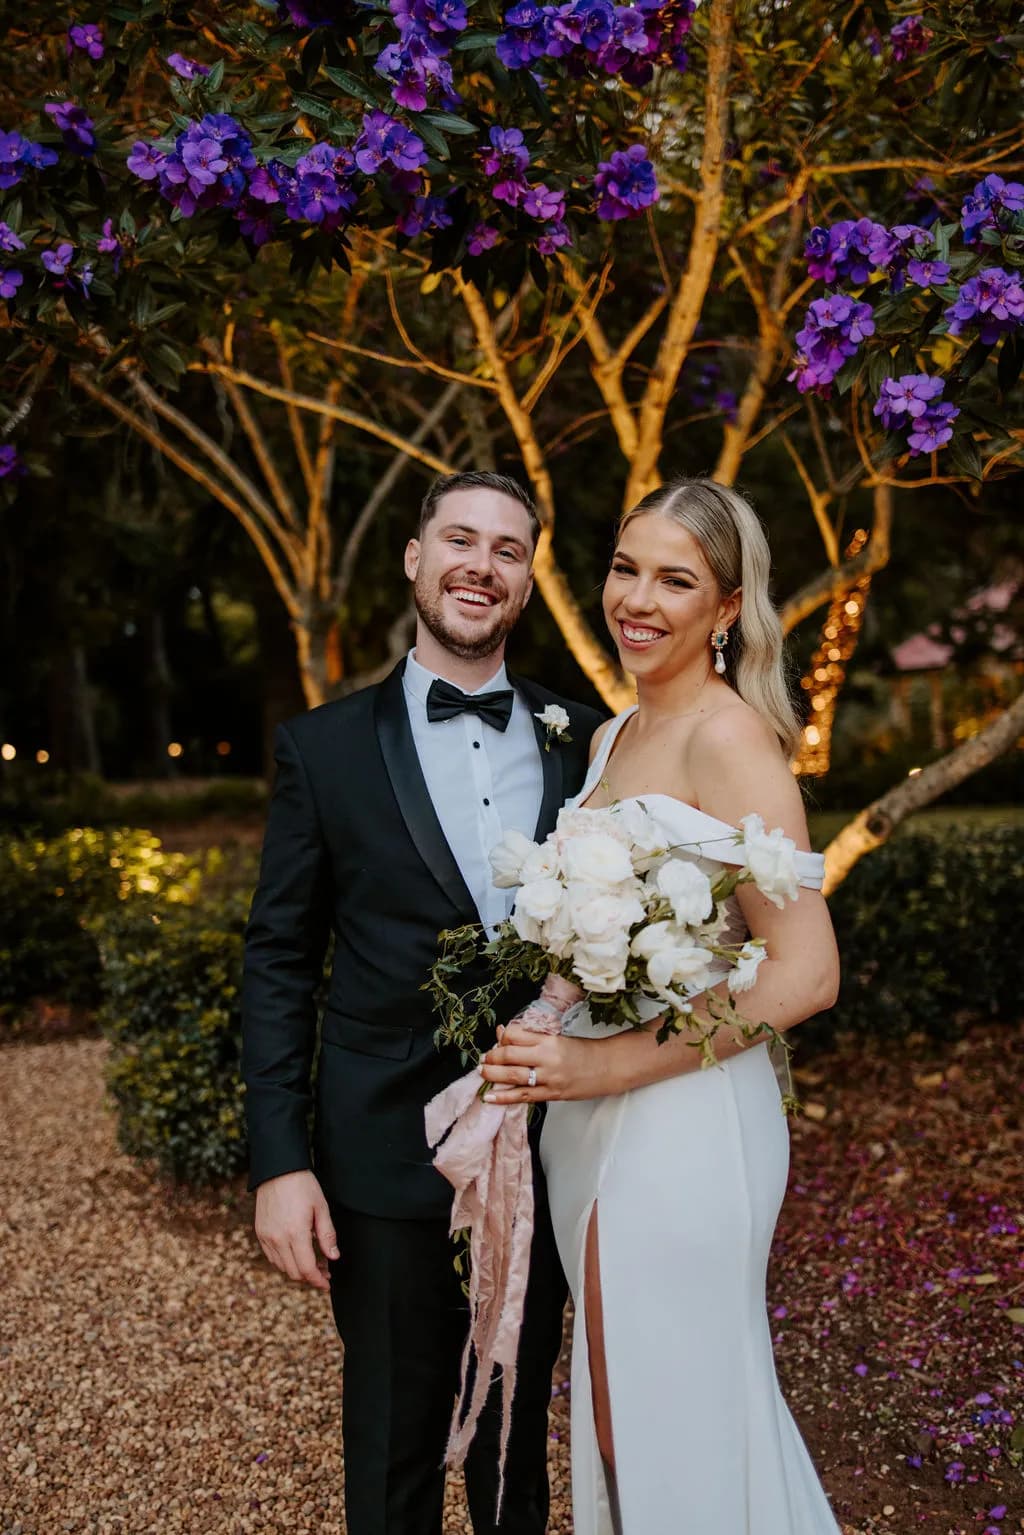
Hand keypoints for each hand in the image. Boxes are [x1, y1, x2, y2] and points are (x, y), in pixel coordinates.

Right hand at [254, 1169, 338, 1290]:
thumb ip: (327, 1235)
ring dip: (297, 1269)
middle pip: (293, 1272)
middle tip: (324, 1270)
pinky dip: (284, 1261)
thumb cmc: (303, 1186)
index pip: (306, 1269)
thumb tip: (334, 1257)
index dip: (318, 1280)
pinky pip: (271, 1256)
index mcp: (295, 1233)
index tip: (327, 1283)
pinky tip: (296, 1253)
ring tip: (312, 1261)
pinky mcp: (260, 1232)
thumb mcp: (321, 1208)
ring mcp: (266, 1236)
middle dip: (310, 1276)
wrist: (278, 1170)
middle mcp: (278, 1238)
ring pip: (281, 1267)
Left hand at [480, 1023, 614, 1103]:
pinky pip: (524, 1096)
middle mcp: (547, 1058)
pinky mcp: (552, 1094)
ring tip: (482, 1073)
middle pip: (509, 1055)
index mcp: (549, 1040)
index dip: (501, 1038)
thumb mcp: (558, 1038)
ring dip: (493, 1074)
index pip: (515, 1036)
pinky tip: (490, 1097)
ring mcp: (549, 1078)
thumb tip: (504, 1032)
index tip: (497, 1042)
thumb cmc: (584, 1051)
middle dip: (492, 1057)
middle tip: (484, 1059)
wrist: (609, 1067)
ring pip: (513, 1076)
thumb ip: (532, 1037)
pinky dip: (504, 1097)